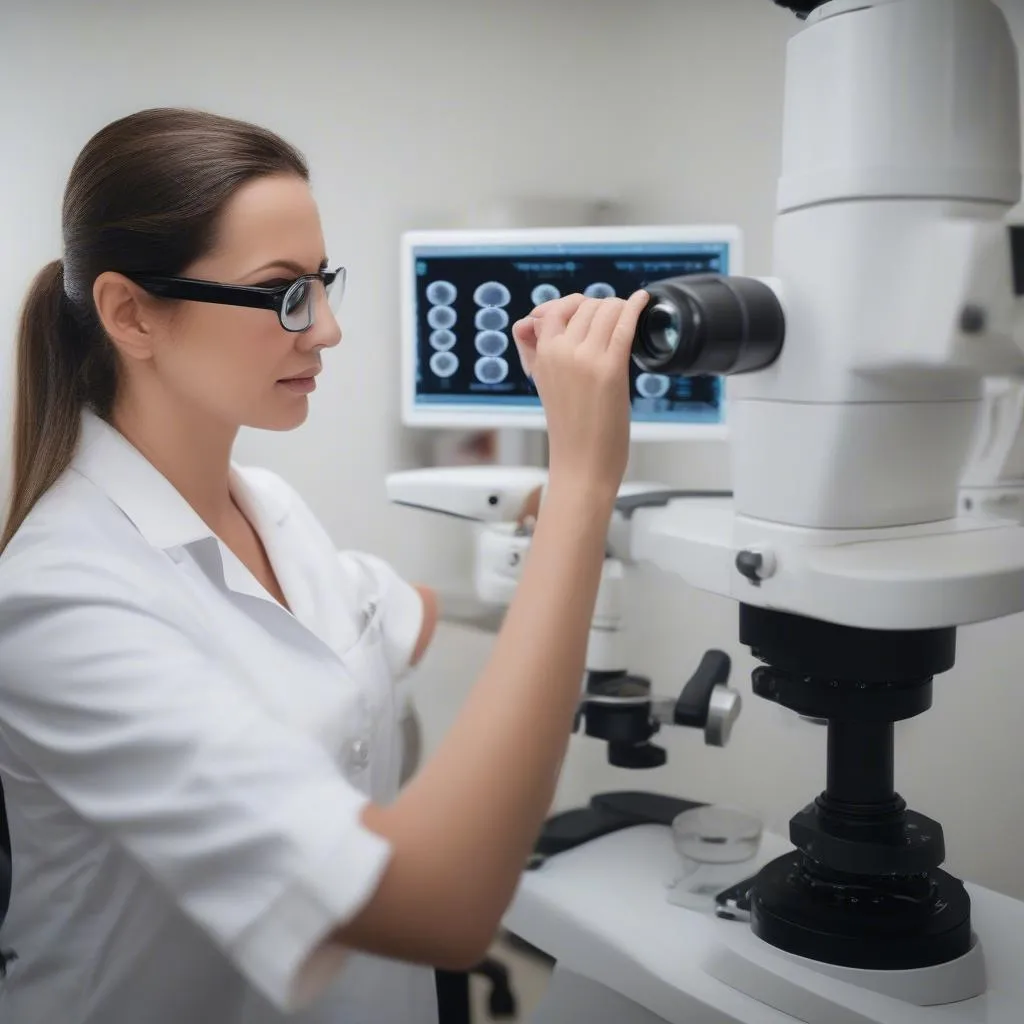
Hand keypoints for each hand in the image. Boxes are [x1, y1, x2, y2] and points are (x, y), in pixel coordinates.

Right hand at [512, 290, 647, 502]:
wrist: (580, 462)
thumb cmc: (568, 428)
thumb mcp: (542, 382)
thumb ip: (533, 349)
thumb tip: (529, 321)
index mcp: (541, 355)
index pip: (553, 310)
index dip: (572, 306)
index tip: (586, 312)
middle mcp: (560, 352)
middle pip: (584, 306)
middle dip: (600, 308)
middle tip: (611, 321)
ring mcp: (585, 358)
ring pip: (605, 309)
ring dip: (619, 308)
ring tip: (626, 317)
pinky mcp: (610, 368)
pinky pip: (624, 324)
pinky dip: (635, 307)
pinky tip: (644, 300)